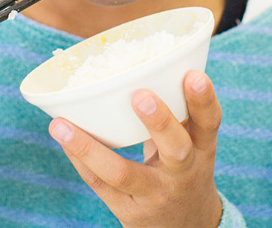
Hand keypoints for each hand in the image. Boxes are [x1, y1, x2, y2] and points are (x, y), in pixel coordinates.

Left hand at [49, 70, 223, 227]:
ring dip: (89, 149)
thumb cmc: (184, 171)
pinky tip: (63, 139)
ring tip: (61, 126)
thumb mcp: (195, 146)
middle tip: (140, 95)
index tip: (193, 74)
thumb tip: (150, 61)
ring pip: (122, 173)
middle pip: (176, 149)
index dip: (203, 99)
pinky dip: (80, 160)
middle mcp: (182, 174)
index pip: (210, 123)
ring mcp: (154, 195)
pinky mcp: (129, 212)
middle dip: (159, 122)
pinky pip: (100, 185)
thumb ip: (179, 113)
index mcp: (202, 150)